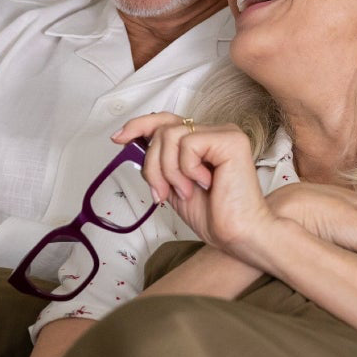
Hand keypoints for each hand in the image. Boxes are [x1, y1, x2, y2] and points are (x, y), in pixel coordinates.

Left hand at [114, 114, 274, 255]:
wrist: (238, 235)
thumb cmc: (213, 216)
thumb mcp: (173, 184)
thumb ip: (160, 162)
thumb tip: (132, 140)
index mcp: (202, 141)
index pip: (166, 120)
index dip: (139, 125)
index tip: (118, 139)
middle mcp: (214, 132)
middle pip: (163, 130)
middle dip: (153, 165)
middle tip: (162, 193)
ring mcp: (224, 133)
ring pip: (171, 136)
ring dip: (168, 171)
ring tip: (185, 192)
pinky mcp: (231, 140)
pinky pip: (189, 144)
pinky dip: (187, 169)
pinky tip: (205, 183)